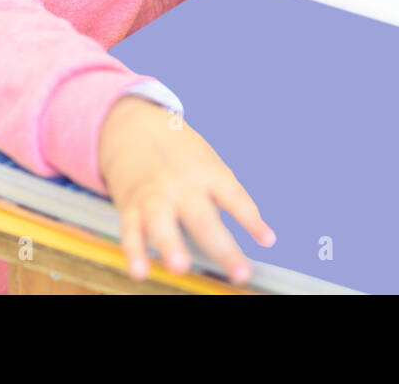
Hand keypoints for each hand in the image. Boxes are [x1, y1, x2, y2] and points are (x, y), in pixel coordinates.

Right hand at [98, 95, 275, 285]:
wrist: (133, 125)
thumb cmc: (179, 150)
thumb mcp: (208, 162)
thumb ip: (227, 195)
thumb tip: (262, 234)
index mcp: (206, 172)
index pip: (234, 197)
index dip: (251, 219)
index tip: (267, 240)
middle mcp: (181, 185)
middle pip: (203, 218)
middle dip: (223, 249)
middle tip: (240, 273)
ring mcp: (155, 195)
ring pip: (162, 223)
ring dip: (171, 246)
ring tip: (180, 267)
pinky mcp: (131, 206)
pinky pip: (131, 231)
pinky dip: (134, 252)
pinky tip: (140, 271)